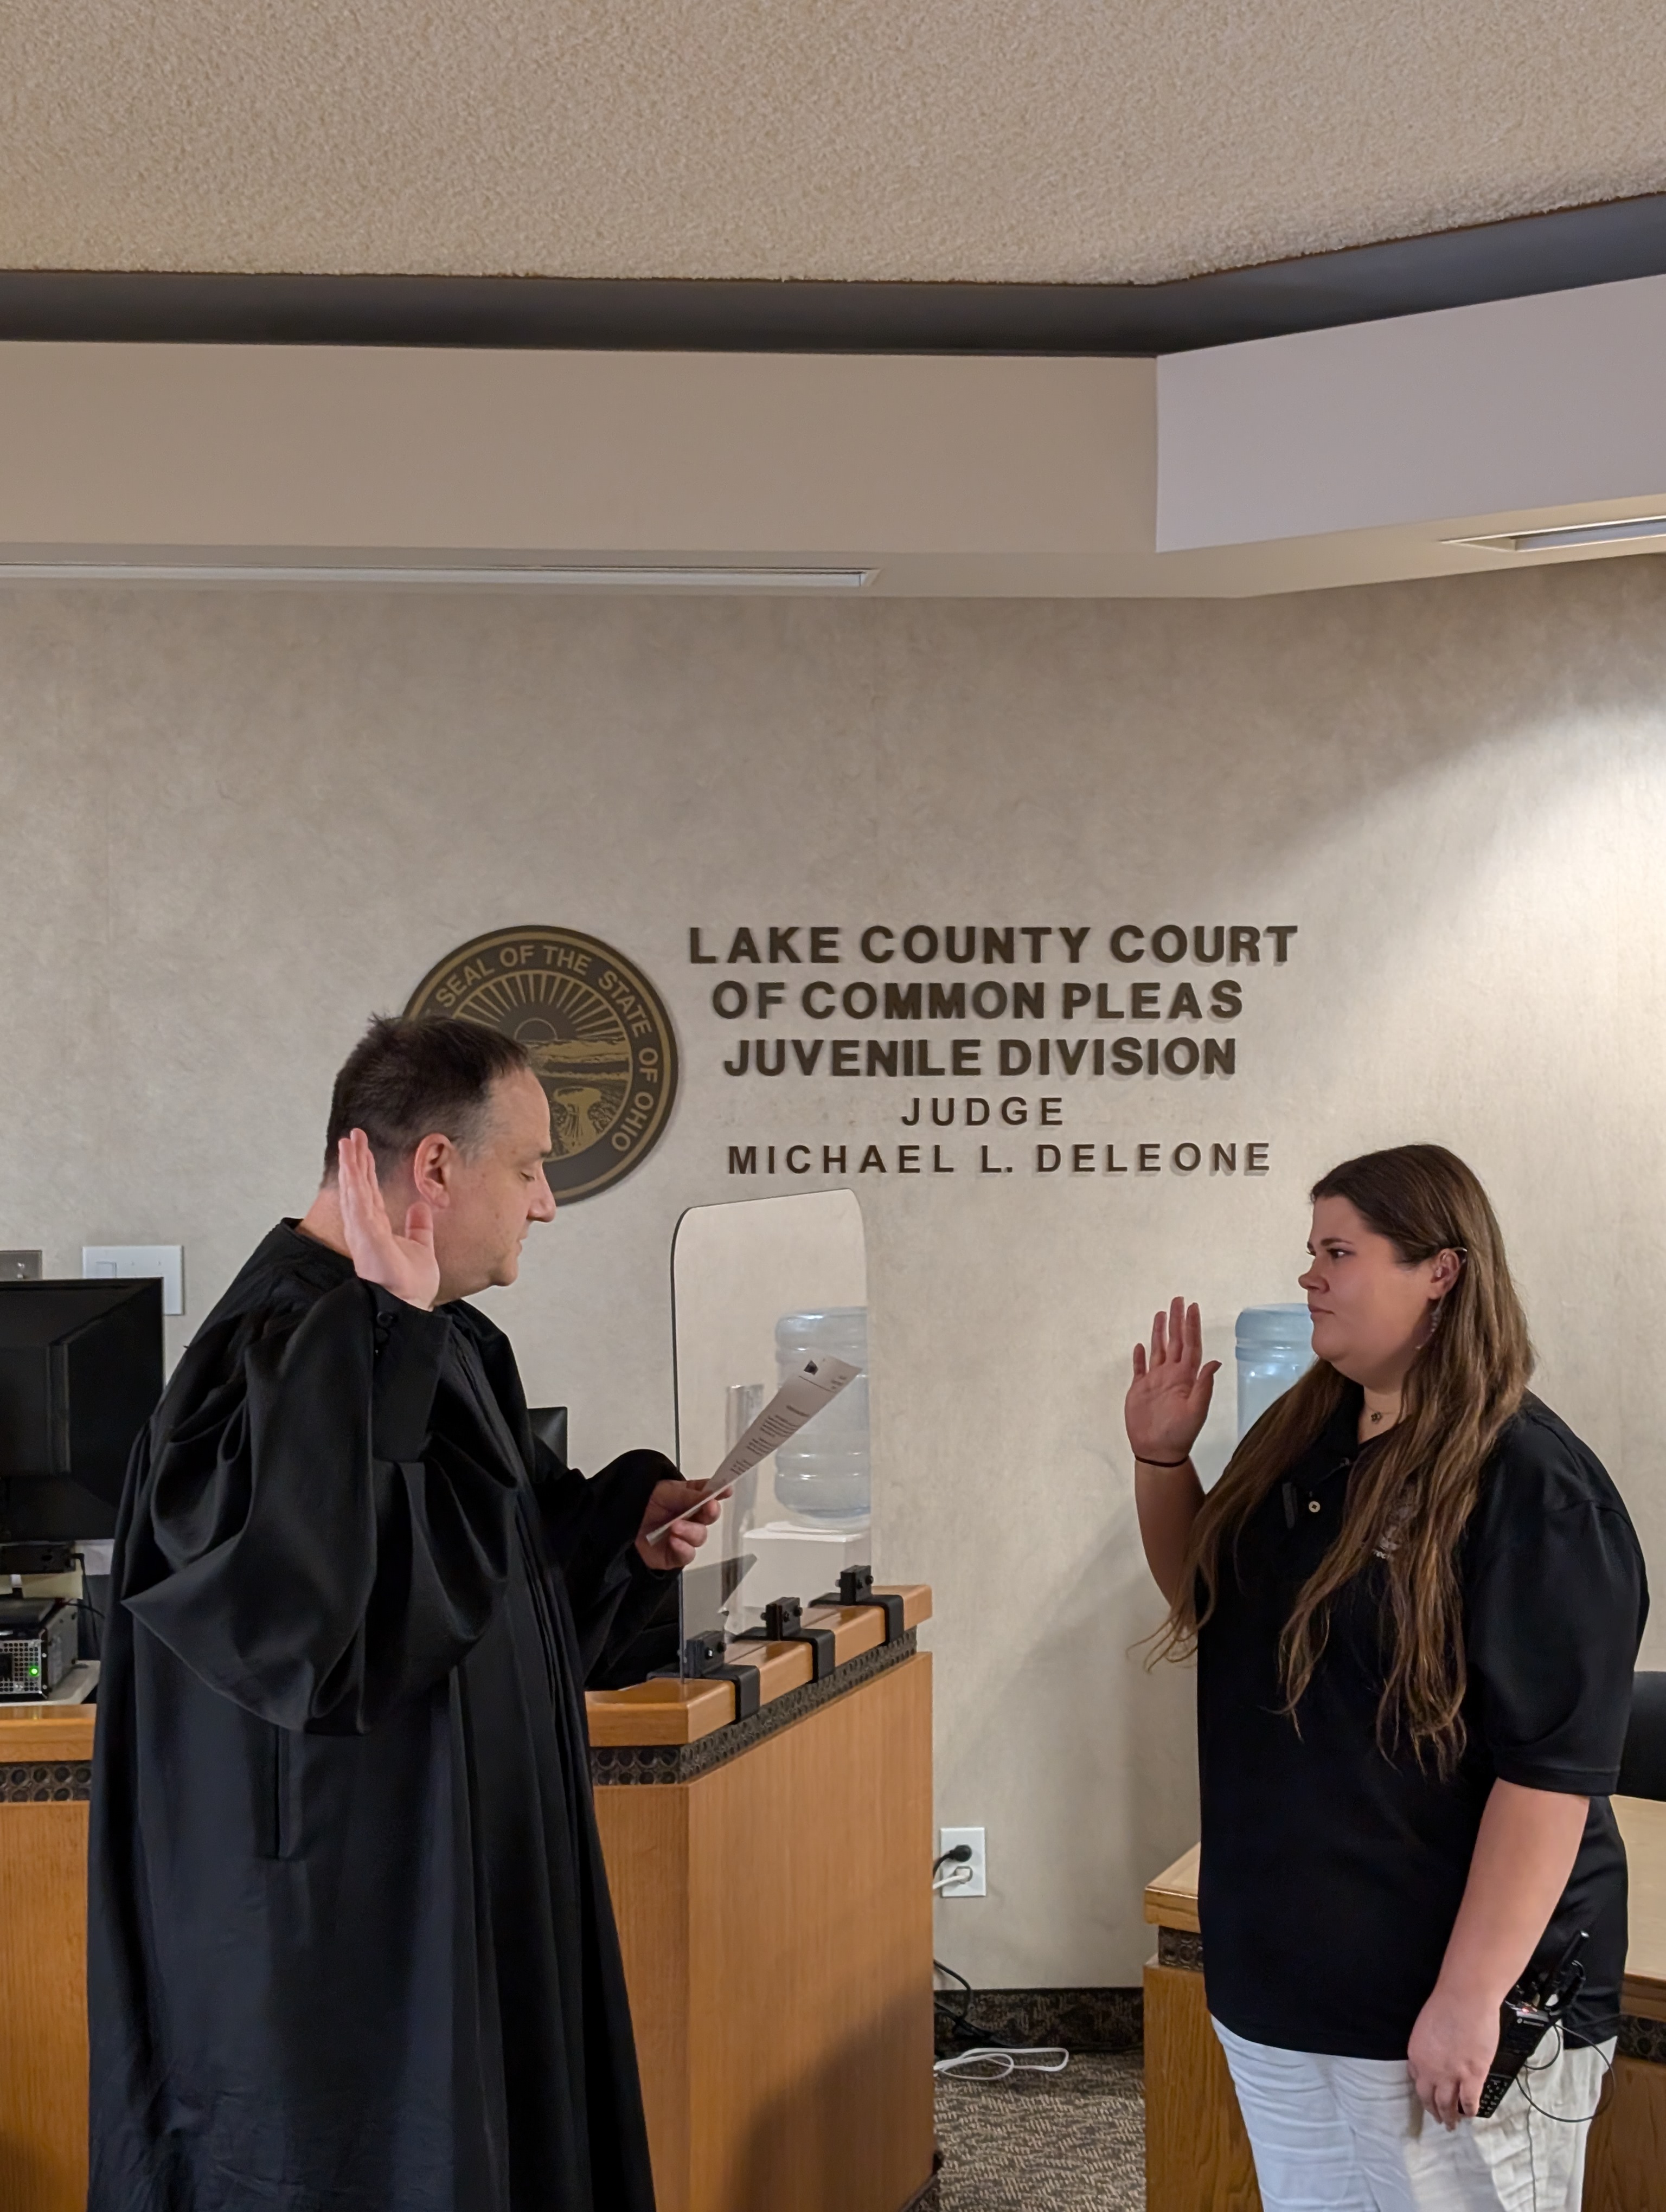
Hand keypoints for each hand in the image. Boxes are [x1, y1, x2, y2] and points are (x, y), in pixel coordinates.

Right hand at [336, 1130, 440, 1310]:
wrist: (409, 1305)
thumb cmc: (412, 1286)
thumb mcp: (422, 1248)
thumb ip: (418, 1227)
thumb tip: (419, 1207)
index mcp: (378, 1230)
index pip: (369, 1193)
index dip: (365, 1170)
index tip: (362, 1150)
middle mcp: (366, 1229)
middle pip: (357, 1188)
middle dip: (354, 1161)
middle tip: (352, 1136)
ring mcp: (363, 1233)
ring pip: (354, 1192)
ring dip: (350, 1167)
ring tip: (347, 1143)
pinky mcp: (366, 1237)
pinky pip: (358, 1205)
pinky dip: (353, 1185)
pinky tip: (351, 1167)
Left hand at [635, 1479, 721, 1570]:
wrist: (617, 1525)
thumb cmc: (640, 1503)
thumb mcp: (664, 1491)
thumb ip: (688, 1495)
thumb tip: (712, 1492)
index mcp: (688, 1497)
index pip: (709, 1492)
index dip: (719, 1490)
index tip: (726, 1489)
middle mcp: (689, 1517)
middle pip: (709, 1516)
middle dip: (710, 1512)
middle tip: (708, 1507)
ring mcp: (683, 1537)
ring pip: (700, 1536)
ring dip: (691, 1531)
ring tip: (675, 1527)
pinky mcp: (674, 1556)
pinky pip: (687, 1555)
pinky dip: (683, 1548)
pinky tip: (674, 1541)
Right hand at [1126, 1296, 1218, 1464]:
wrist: (1157, 1452)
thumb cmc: (1180, 1435)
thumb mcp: (1196, 1411)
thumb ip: (1204, 1386)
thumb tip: (1214, 1362)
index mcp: (1185, 1378)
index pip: (1190, 1346)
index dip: (1191, 1326)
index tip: (1192, 1307)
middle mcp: (1171, 1375)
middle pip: (1174, 1342)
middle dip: (1177, 1320)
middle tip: (1178, 1300)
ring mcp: (1155, 1381)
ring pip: (1158, 1350)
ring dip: (1159, 1332)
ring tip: (1161, 1314)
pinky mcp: (1139, 1389)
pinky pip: (1139, 1368)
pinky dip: (1139, 1356)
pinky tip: (1140, 1345)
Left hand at [1408, 1985, 1500, 2126]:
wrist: (1465, 1998)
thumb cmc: (1446, 2005)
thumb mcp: (1426, 2028)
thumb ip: (1429, 2048)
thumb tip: (1438, 2059)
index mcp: (1416, 2055)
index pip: (1417, 2080)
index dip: (1425, 2091)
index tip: (1429, 2097)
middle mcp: (1429, 2070)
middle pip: (1429, 2098)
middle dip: (1435, 2112)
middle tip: (1440, 2120)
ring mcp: (1451, 2076)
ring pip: (1448, 2106)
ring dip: (1450, 2117)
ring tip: (1453, 2125)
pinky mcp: (1472, 2076)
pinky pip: (1469, 2102)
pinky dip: (1470, 2111)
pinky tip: (1471, 2114)